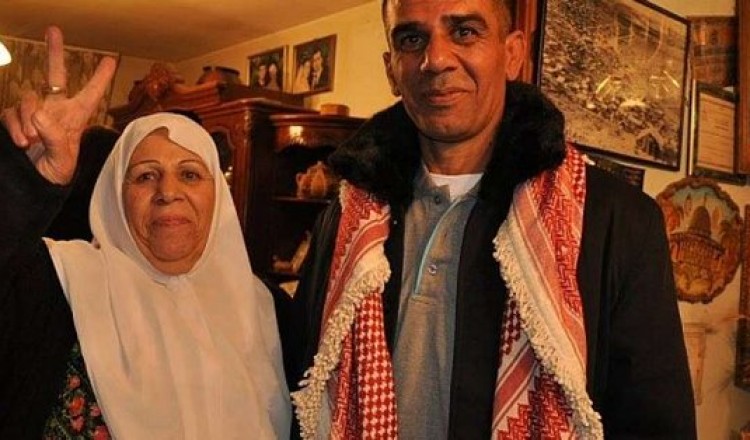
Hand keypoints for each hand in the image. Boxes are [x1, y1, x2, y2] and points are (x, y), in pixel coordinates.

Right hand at [1, 26, 116, 184]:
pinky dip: (14, 126)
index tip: (111, 60)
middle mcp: (56, 110)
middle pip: (55, 75)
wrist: (35, 184)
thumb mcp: (63, 160)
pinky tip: (21, 142)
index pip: (90, 94)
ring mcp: (35, 113)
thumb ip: (55, 138)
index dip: (100, 78)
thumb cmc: (57, 173)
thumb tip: (40, 114)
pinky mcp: (16, 119)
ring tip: (31, 141)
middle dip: (54, 52)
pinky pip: (10, 113)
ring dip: (27, 120)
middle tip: (54, 30)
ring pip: (28, 99)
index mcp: (76, 118)